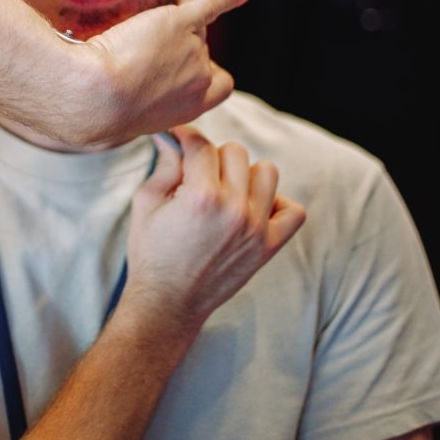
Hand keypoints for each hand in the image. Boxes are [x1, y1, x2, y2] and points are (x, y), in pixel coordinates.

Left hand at [83, 0, 248, 143]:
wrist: (95, 95)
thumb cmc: (99, 107)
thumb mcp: (131, 116)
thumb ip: (145, 101)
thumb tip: (135, 88)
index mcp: (188, 107)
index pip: (216, 88)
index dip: (206, 74)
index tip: (193, 68)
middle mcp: (198, 81)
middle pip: (200, 52)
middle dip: (181, 45)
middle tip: (153, 42)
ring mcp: (193, 50)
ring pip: (194, 27)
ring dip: (180, 17)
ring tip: (156, 15)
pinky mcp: (181, 24)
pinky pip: (211, 6)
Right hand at [122, 124, 304, 359]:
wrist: (167, 302)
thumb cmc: (151, 253)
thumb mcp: (146, 203)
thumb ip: (165, 165)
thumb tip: (172, 137)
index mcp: (201, 196)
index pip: (202, 145)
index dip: (187, 136)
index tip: (180, 139)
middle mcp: (233, 209)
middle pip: (235, 152)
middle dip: (213, 157)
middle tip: (198, 174)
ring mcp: (256, 228)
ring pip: (267, 172)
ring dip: (245, 175)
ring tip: (226, 190)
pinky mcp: (268, 247)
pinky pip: (293, 211)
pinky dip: (277, 204)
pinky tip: (253, 208)